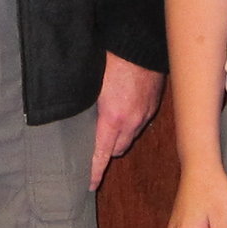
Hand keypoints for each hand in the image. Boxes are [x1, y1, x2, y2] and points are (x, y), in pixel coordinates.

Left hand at [90, 53, 164, 189]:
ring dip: (120, 136)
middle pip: (118, 149)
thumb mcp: (92, 85)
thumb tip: (73, 116)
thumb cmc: (112, 59)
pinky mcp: (153, 105)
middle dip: (107, 151)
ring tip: (109, 125)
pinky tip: (124, 109)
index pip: (102, 154)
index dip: (95, 171)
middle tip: (95, 146)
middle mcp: (131, 121)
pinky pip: (141, 122)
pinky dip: (131, 123)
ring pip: (130, 136)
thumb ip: (86, 106)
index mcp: (113, 118)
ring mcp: (145, 114)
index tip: (89, 184)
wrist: (140, 43)